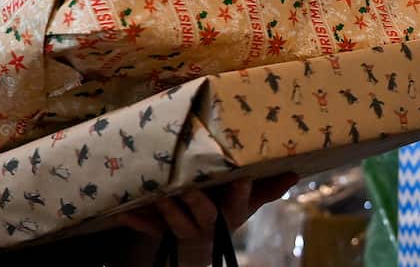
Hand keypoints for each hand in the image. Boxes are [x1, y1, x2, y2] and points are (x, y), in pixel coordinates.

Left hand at [115, 173, 298, 265]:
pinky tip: (123, 211)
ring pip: (174, 222)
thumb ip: (265, 188)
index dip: (241, 190)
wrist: (196, 247)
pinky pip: (146, 228)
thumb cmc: (221, 213)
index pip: (240, 201)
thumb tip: (296, 171)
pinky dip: (135, 220)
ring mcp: (183, 230)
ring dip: (164, 208)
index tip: (242, 175)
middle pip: (204, 213)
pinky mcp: (160, 232)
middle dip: (195, 199)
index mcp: (230, 213)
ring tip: (154, 193)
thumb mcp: (244, 203)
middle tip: (185, 185)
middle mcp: (208, 223)